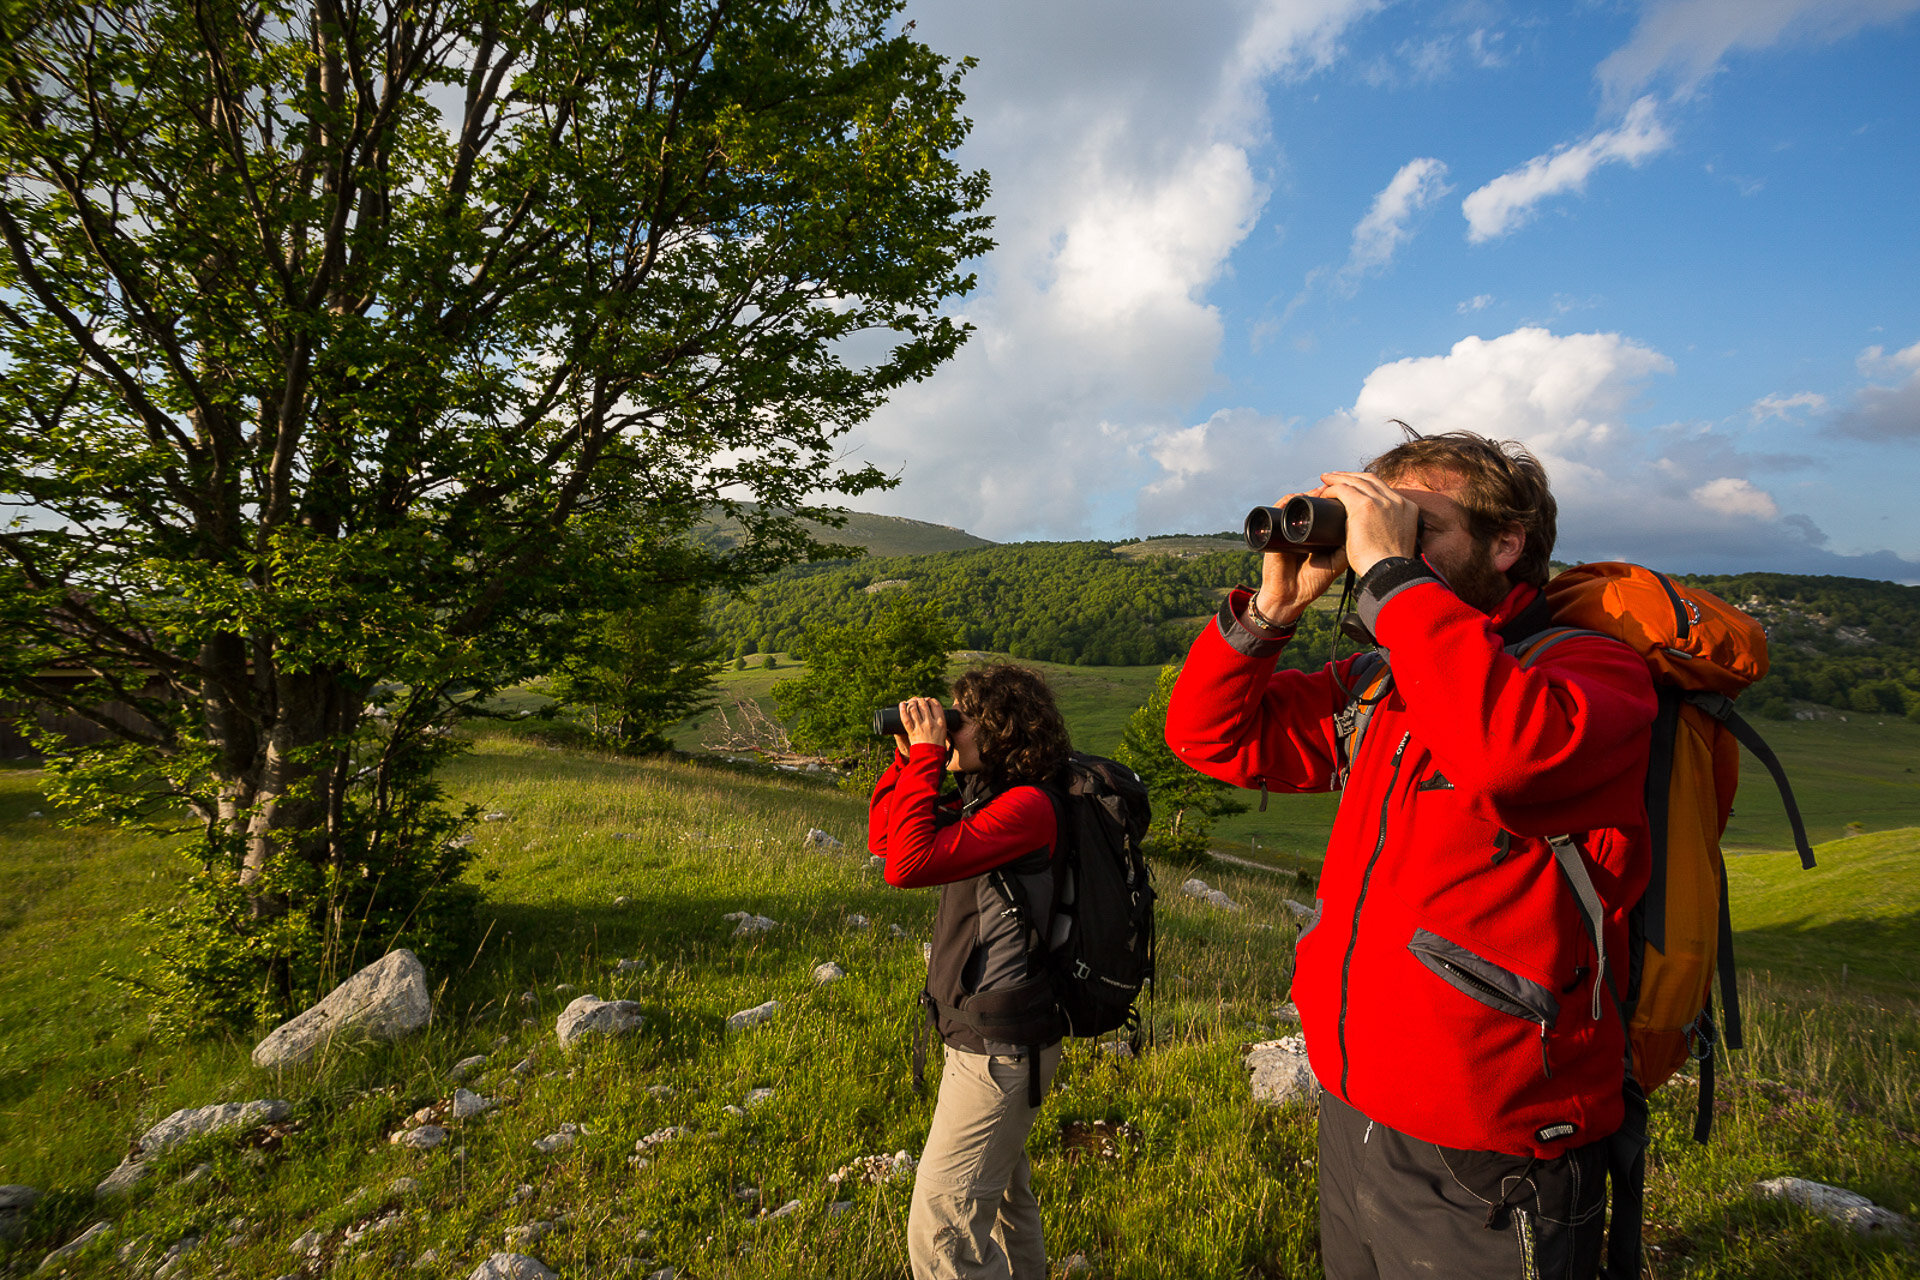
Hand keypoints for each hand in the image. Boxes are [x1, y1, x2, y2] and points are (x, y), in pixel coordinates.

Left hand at [897, 697, 949, 750]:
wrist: (930, 755)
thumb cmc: (937, 743)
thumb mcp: (943, 731)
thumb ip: (939, 721)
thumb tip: (933, 710)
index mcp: (940, 722)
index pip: (936, 705)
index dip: (931, 700)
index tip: (929, 700)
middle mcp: (930, 723)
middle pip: (924, 705)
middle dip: (920, 700)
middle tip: (918, 701)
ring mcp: (920, 727)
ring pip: (914, 709)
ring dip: (911, 703)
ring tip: (911, 702)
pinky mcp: (912, 732)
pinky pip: (905, 718)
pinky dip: (902, 710)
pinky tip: (902, 704)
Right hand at [1252, 487, 1345, 625]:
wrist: (1290, 596)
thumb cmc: (1312, 582)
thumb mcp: (1336, 563)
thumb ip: (1347, 548)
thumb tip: (1361, 527)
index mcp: (1316, 535)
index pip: (1324, 512)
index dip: (1332, 501)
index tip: (1345, 494)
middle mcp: (1301, 530)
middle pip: (1310, 504)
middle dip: (1320, 494)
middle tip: (1332, 489)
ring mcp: (1287, 530)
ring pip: (1295, 504)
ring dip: (1306, 494)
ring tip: (1317, 491)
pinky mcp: (1274, 533)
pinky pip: (1277, 511)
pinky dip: (1285, 502)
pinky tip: (1296, 498)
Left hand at [1318, 471, 1419, 578]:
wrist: (1390, 572)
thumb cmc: (1390, 567)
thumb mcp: (1398, 543)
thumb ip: (1391, 533)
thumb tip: (1379, 536)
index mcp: (1407, 509)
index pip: (1384, 489)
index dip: (1367, 485)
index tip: (1355, 487)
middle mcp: (1396, 501)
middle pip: (1370, 480)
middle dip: (1352, 476)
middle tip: (1336, 477)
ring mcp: (1382, 502)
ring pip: (1356, 481)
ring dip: (1339, 478)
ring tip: (1325, 479)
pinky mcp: (1365, 506)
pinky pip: (1343, 489)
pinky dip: (1332, 489)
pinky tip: (1324, 492)